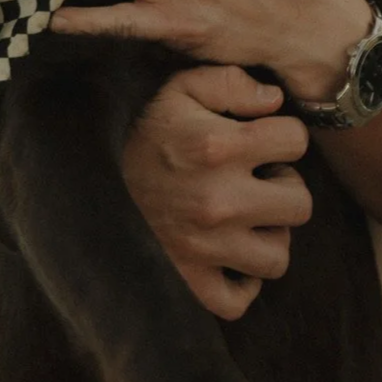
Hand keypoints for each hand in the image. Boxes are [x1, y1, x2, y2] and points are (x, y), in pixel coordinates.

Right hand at [123, 65, 311, 319]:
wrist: (81, 172)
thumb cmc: (139, 126)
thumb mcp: (179, 87)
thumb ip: (231, 81)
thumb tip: (275, 100)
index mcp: (218, 145)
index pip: (296, 141)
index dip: (284, 135)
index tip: (264, 138)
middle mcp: (218, 200)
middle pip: (300, 204)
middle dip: (285, 186)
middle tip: (258, 179)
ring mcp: (206, 248)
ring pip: (278, 257)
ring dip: (268, 235)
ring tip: (245, 216)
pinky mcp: (189, 281)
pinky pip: (239, 300)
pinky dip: (241, 282)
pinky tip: (229, 255)